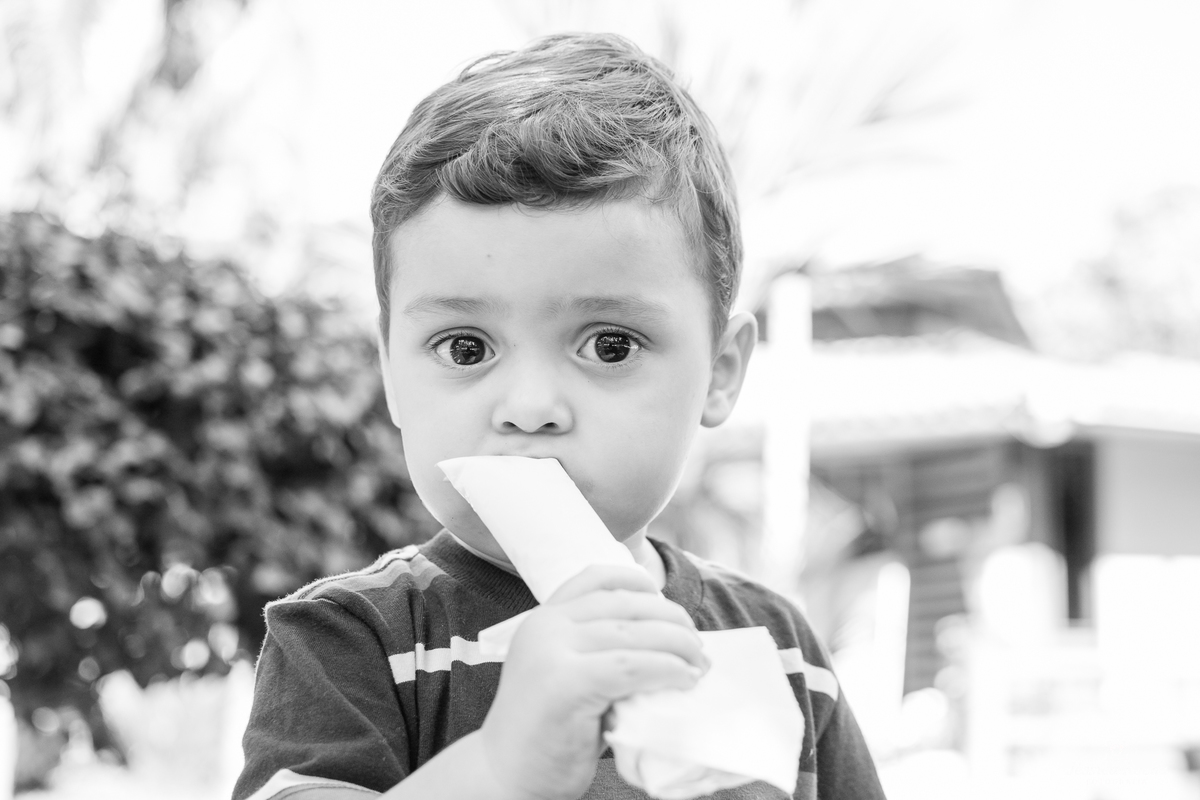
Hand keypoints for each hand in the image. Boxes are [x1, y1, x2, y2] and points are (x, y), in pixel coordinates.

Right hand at [477, 565, 707, 799]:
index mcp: (543, 619)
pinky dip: (667, 670)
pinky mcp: (568, 683)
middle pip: (625, 604)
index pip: (596, 578)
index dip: (638, 581)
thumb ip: (597, 650)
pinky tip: (685, 680)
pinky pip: (633, 666)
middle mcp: (545, 626)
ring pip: (635, 633)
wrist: (506, 776)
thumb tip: (663, 638)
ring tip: (699, 665)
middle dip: (672, 620)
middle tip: (697, 646)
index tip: (665, 601)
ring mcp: (554, 652)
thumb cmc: (545, 733)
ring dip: (679, 646)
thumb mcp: (565, 673)